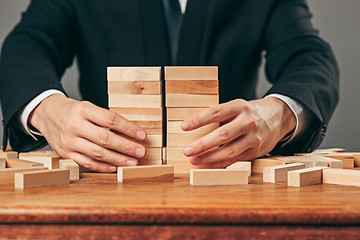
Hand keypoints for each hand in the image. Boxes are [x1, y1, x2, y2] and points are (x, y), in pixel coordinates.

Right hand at [29, 94, 146, 171]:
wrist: (46, 113)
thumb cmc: (73, 111)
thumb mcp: (88, 107)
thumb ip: (105, 119)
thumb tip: (130, 133)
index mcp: (84, 110)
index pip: (111, 120)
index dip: (129, 128)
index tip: (142, 135)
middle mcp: (75, 126)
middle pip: (105, 138)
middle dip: (126, 147)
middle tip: (141, 151)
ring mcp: (69, 141)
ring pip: (97, 153)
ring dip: (118, 159)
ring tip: (132, 162)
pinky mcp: (65, 153)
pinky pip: (87, 163)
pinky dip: (102, 167)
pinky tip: (115, 168)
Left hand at [181, 97, 296, 167]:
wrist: (278, 117)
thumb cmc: (250, 112)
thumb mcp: (237, 107)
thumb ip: (220, 116)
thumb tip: (194, 126)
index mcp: (239, 107)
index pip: (216, 112)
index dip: (199, 120)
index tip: (184, 126)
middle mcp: (248, 122)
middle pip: (222, 135)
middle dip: (202, 144)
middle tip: (187, 150)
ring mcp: (253, 138)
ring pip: (229, 151)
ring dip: (209, 157)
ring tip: (193, 159)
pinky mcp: (256, 151)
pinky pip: (234, 159)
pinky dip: (219, 163)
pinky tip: (206, 164)